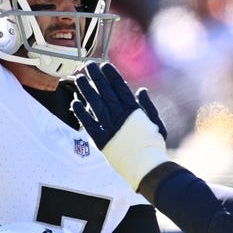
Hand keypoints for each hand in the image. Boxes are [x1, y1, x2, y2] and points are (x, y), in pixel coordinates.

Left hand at [72, 63, 168, 189]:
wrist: (147, 166)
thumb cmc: (153, 145)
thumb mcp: (157, 123)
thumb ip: (148, 106)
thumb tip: (141, 90)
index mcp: (134, 110)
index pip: (120, 88)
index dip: (111, 76)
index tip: (104, 65)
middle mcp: (120, 116)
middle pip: (105, 92)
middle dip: (96, 77)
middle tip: (88, 65)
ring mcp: (110, 127)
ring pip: (95, 104)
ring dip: (86, 90)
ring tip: (78, 78)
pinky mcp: (101, 140)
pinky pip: (89, 124)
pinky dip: (81, 113)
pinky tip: (75, 102)